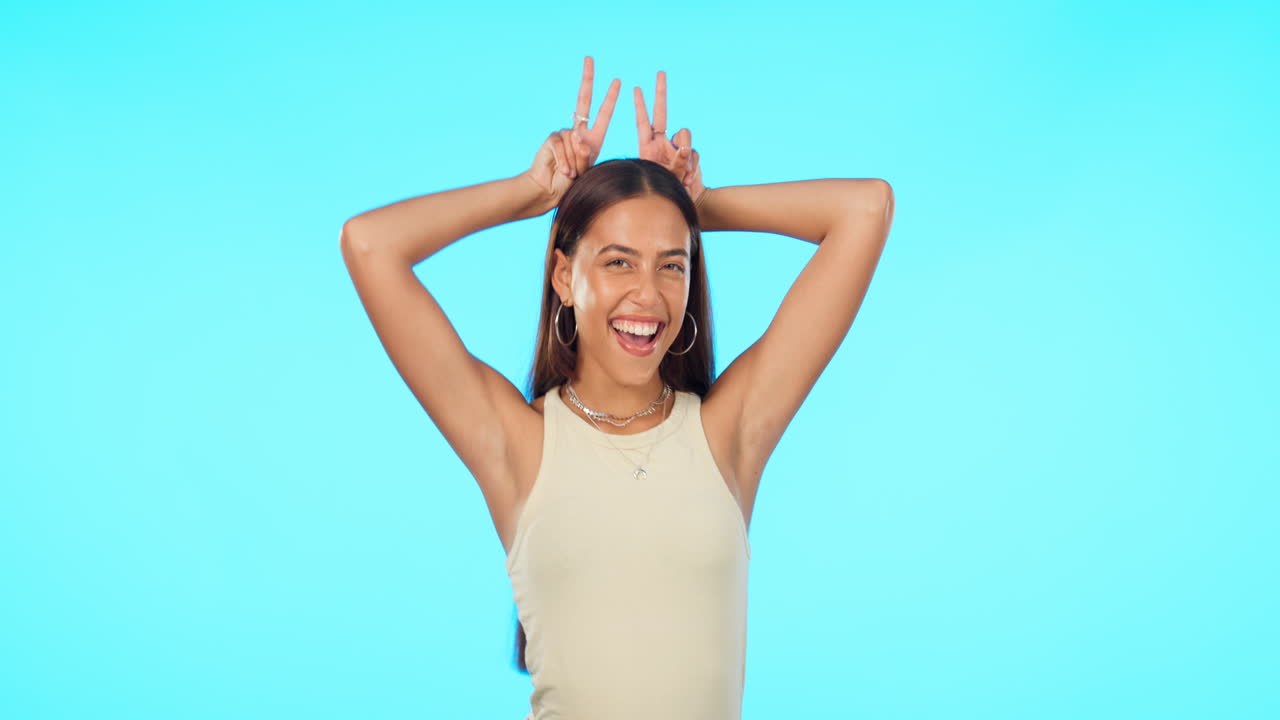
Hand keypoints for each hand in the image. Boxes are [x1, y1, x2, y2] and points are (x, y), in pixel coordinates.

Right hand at [524, 55, 620, 208]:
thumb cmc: (571, 184)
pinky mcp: (552, 139)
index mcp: (592, 138)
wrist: (550, 192)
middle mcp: (578, 132)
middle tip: (590, 58)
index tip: (618, 82)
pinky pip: (561, 145)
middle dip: (587, 79)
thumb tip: (576, 135)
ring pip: (574, 139)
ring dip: (575, 160)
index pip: (603, 114)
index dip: (610, 98)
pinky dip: (564, 159)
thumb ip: (585, 152)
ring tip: (572, 173)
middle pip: (582, 100)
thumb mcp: (586, 168)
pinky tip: (563, 170)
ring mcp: (564, 133)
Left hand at [633, 70, 706, 205]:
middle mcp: (661, 144)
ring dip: (686, 155)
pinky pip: (695, 152)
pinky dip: (694, 166)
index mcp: (648, 147)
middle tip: (660, 73)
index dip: (640, 106)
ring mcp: (676, 148)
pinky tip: (689, 179)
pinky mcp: (689, 155)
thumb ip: (673, 163)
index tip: (636, 89)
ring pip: (685, 137)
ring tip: (683, 177)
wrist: (682, 202)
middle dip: (660, 94)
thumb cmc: (664, 194)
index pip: (644, 122)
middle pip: (662, 114)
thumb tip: (683, 148)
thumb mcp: (664, 179)